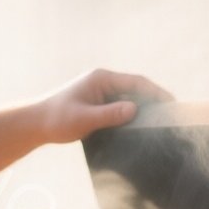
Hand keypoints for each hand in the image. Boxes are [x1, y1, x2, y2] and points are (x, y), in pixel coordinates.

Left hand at [37, 69, 175, 143]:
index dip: (156, 92)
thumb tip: (135, 110)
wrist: (36, 124)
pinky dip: (132, 117)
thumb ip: (109, 114)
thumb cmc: (57, 118)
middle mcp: (104, 83)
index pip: (136, 82)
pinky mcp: (100, 106)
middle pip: (136, 90)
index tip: (171, 103)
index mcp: (102, 79)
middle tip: (172, 115)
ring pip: (130, 100)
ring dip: (143, 110)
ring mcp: (102, 94)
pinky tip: (141, 129)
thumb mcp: (84, 118)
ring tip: (161, 123)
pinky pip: (121, 109)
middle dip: (154, 101)